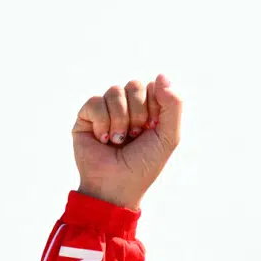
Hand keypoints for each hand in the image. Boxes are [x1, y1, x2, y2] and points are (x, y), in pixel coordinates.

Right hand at [72, 74, 182, 209]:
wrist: (116, 185)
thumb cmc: (144, 165)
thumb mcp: (169, 137)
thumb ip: (174, 105)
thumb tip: (161, 75)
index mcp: (149, 110)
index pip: (154, 87)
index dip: (155, 106)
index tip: (152, 128)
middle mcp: (127, 107)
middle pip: (134, 85)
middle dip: (138, 113)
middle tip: (135, 136)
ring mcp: (106, 110)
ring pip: (114, 91)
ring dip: (120, 120)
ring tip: (119, 141)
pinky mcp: (86, 116)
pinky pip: (95, 102)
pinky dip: (102, 123)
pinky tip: (103, 140)